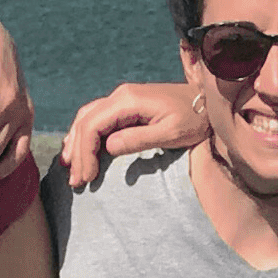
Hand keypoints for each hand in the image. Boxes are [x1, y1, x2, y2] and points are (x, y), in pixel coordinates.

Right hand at [60, 80, 201, 187]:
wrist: (207, 103)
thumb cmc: (194, 120)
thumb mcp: (170, 133)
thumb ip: (138, 139)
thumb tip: (107, 147)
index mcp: (127, 101)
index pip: (93, 125)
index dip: (85, 153)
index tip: (87, 177)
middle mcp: (119, 96)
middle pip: (85, 122)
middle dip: (77, 152)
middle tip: (75, 181)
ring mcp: (122, 99)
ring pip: (87, 118)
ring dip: (76, 143)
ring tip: (69, 168)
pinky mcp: (126, 106)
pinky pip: (97, 118)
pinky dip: (85, 134)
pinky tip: (78, 149)